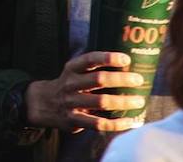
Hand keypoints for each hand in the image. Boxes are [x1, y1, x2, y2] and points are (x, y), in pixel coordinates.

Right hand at [24, 52, 147, 131]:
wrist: (43, 103)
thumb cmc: (69, 85)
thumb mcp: (74, 72)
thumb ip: (93, 70)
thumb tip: (127, 68)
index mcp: (72, 69)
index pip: (90, 59)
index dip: (108, 58)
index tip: (126, 59)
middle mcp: (70, 84)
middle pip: (99, 79)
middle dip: (121, 79)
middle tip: (139, 80)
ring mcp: (71, 103)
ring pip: (101, 102)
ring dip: (123, 101)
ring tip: (139, 101)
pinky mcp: (74, 120)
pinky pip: (99, 123)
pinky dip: (117, 124)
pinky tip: (130, 121)